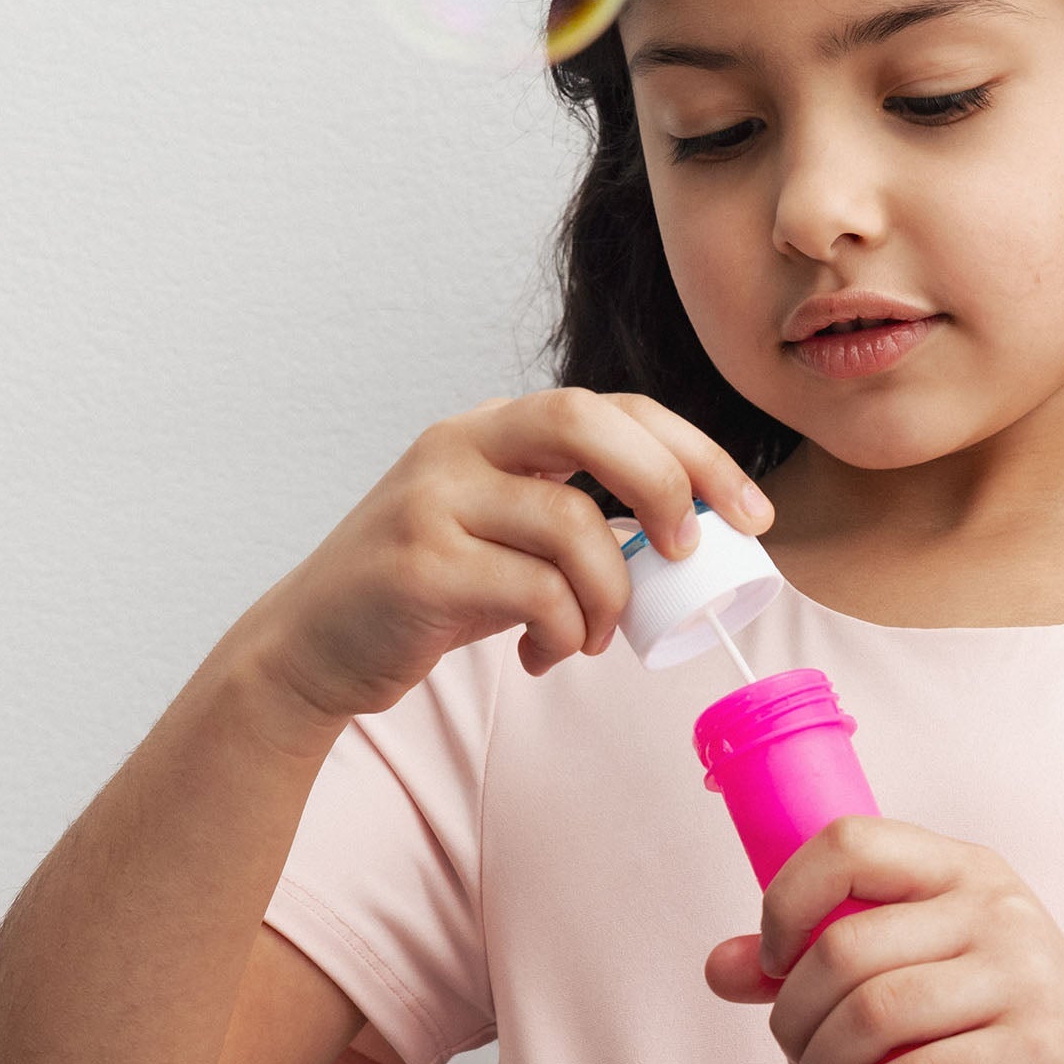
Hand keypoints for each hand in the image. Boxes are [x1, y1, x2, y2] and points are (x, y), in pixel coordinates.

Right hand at [238, 388, 774, 742]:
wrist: (313, 647)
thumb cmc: (427, 595)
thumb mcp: (503, 537)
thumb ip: (576, 519)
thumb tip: (689, 537)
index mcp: (492, 429)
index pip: (613, 408)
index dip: (695, 452)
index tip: (751, 512)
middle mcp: (460, 446)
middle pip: (590, 425)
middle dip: (667, 485)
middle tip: (690, 552)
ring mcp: (432, 500)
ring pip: (571, 525)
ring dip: (610, 595)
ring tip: (591, 638)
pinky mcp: (419, 565)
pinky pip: (533, 592)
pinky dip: (563, 633)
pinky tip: (542, 656)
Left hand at [702, 814, 1063, 1063]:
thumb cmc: (1002, 1029)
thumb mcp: (924, 973)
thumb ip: (821, 961)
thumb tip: (720, 967)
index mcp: (965, 870)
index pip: (850, 843)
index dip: (785, 900)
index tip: (773, 961)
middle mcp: (997, 911)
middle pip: (845, 949)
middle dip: (793, 1017)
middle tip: (796, 1059)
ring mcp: (1024, 979)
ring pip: (871, 1016)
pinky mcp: (1036, 1055)